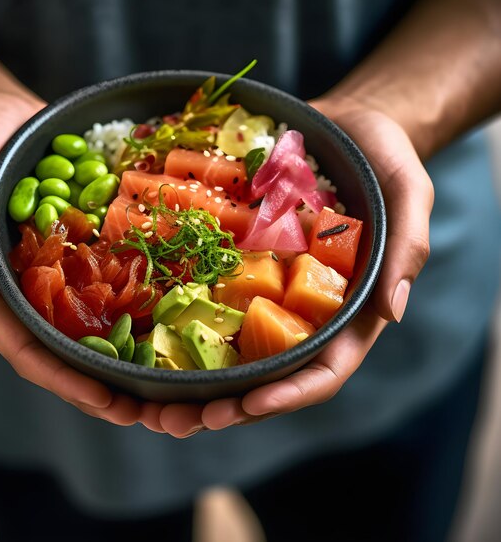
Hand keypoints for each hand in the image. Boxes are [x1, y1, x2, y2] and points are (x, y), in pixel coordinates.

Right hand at [0, 92, 141, 425]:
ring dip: (128, 356)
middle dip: (105, 383)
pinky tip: (172, 318)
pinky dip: (139, 304)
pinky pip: (113, 280)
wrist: (1, 113)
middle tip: (152, 411)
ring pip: (94, 323)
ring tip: (169, 383)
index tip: (106, 402)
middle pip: (66, 347)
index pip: (25, 344)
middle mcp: (30, 286)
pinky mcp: (85, 246)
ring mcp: (61, 268)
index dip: (64, 377)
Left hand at [150, 98, 433, 435]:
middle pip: (266, 372)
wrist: (346, 127)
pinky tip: (141, 333)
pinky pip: (210, 294)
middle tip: (174, 421)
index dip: (288, 393)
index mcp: (347, 308)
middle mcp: (303, 308)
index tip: (248, 405)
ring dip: (190, 379)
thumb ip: (405, 247)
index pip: (323, 367)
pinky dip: (180, 320)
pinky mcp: (241, 261)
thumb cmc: (385, 159)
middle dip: (224, 403)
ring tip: (146, 402)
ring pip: (230, 347)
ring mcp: (269, 286)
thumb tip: (391, 312)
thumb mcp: (408, 194)